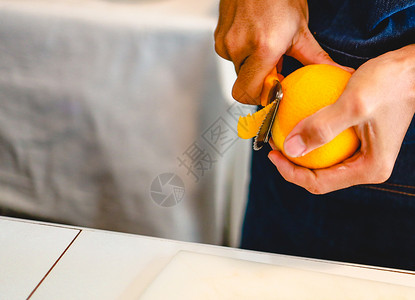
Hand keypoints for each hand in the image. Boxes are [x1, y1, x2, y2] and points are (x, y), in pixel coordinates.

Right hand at [214, 0, 345, 104]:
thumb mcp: (302, 31)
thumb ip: (316, 60)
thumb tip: (342, 73)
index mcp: (263, 48)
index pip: (250, 93)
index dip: (262, 97)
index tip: (276, 89)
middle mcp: (240, 47)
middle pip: (243, 86)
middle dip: (259, 83)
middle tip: (274, 69)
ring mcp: (225, 43)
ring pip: (238, 72)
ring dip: (251, 68)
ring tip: (265, 49)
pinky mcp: (218, 38)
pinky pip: (231, 58)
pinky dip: (243, 56)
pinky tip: (254, 40)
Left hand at [268, 45, 414, 193]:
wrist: (413, 69)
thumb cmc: (391, 83)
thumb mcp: (353, 104)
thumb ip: (321, 128)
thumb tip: (291, 150)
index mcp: (369, 169)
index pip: (319, 184)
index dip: (290, 173)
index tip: (273, 154)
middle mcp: (367, 168)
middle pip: (319, 177)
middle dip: (292, 165)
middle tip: (275, 144)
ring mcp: (364, 155)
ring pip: (323, 163)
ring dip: (301, 151)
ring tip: (282, 135)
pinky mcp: (359, 141)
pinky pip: (329, 146)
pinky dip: (312, 137)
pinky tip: (297, 122)